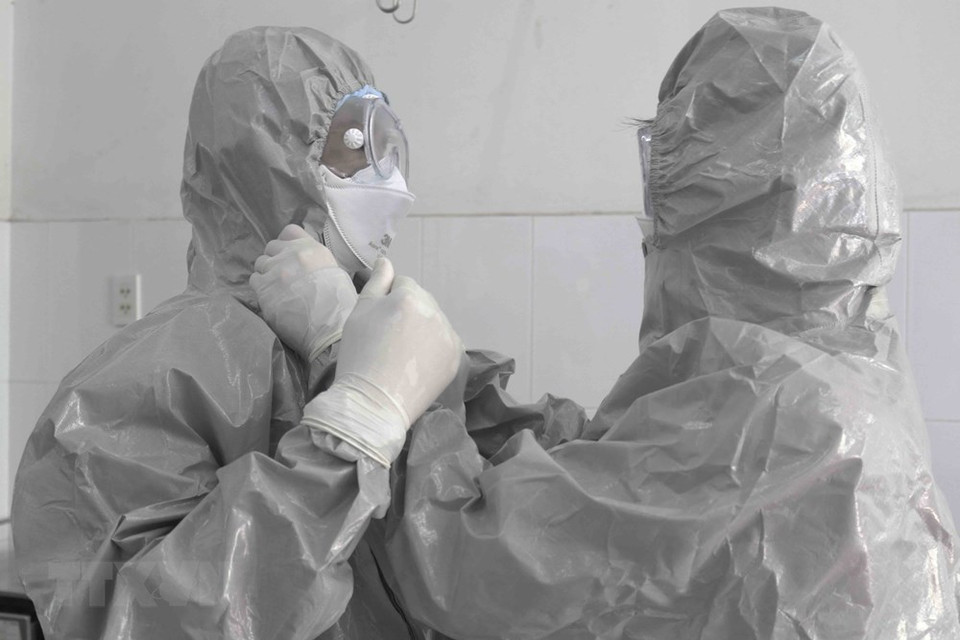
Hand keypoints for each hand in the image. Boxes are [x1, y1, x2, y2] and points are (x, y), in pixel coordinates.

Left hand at [250, 224, 357, 360]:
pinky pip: (254, 280)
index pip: (289, 232)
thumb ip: (317, 262)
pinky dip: (260, 288)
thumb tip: (307, 263)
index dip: (286, 244)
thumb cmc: (340, 306)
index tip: (289, 255)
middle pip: (271, 247)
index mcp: (313, 249)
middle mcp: (293, 255)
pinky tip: (272, 298)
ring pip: (260, 263)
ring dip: (266, 274)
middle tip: (283, 276)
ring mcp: (277, 270)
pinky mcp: (264, 288)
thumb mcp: (336, 273)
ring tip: (277, 289)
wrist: (331, 329)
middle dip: (275, 259)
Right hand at [300, 257, 462, 464]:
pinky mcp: (456, 357)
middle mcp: (435, 311)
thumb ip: (376, 282)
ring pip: (434, 321)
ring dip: (422, 329)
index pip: (402, 284)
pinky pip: (444, 342)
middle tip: (388, 340)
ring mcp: (449, 335)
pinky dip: (433, 348)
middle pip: (421, 301)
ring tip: (401, 354)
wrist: (373, 403)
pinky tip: (415, 364)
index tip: (377, 324)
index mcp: (410, 296)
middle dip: (408, 313)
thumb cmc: (359, 354)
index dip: (386, 301)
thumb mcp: (359, 313)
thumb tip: (385, 260)